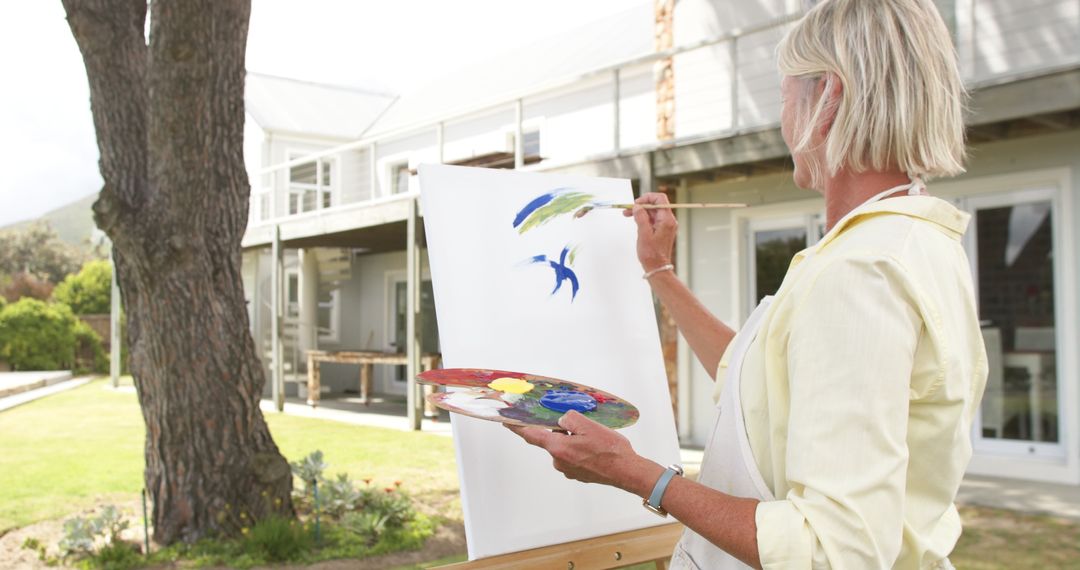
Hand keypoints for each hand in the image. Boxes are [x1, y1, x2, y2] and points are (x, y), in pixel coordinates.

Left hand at [505, 411, 652, 493]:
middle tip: (582, 426)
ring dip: (574, 441)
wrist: (627, 471)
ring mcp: (568, 470)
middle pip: (552, 439)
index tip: (505, 422)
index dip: (517, 428)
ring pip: (565, 448)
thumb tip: (562, 421)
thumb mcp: (588, 425)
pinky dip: (581, 450)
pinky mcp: (578, 474)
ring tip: (595, 439)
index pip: (531, 435)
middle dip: (563, 431)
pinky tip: (596, 449)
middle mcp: (559, 461)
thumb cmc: (609, 449)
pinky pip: (574, 456)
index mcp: (558, 447)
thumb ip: (569, 419)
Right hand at [624, 192, 676, 272]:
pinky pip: (653, 220)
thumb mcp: (643, 234)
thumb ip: (641, 218)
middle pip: (655, 205)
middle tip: (627, 211)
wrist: (657, 267)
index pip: (660, 199)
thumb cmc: (651, 254)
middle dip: (641, 206)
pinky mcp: (662, 230)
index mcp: (667, 220)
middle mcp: (668, 221)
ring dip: (640, 212)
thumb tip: (637, 207)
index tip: (636, 204)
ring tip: (628, 215)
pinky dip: (644, 219)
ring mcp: (666, 226)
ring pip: (653, 212)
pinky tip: (635, 222)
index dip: (647, 198)